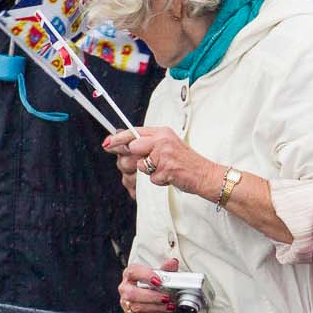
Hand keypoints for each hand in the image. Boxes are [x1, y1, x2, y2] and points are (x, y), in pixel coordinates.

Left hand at [104, 126, 222, 199]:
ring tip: (163, 170)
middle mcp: (162, 140)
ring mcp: (164, 154)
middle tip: (145, 165)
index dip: (118, 138)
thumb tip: (119, 144)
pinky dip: (158, 181)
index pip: (134, 132)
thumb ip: (146, 144)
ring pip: (139, 165)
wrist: (205, 174)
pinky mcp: (166, 168)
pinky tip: (169, 176)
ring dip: (148, 172)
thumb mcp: (167, 146)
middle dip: (132, 160)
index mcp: (162, 132)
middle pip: (131, 148)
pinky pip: (150, 179)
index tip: (107, 143)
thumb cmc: (185, 162)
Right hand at [119, 258, 179, 312]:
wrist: (154, 295)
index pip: (133, 272)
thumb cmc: (156, 282)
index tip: (159, 281)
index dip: (146, 276)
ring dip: (156, 307)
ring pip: (137, 307)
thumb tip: (172, 262)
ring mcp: (126, 302)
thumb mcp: (162, 273)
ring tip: (170, 305)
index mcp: (131, 274)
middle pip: (132, 294)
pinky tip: (164, 311)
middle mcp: (125, 288)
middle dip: (152, 297)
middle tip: (167, 297)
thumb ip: (167, 268)